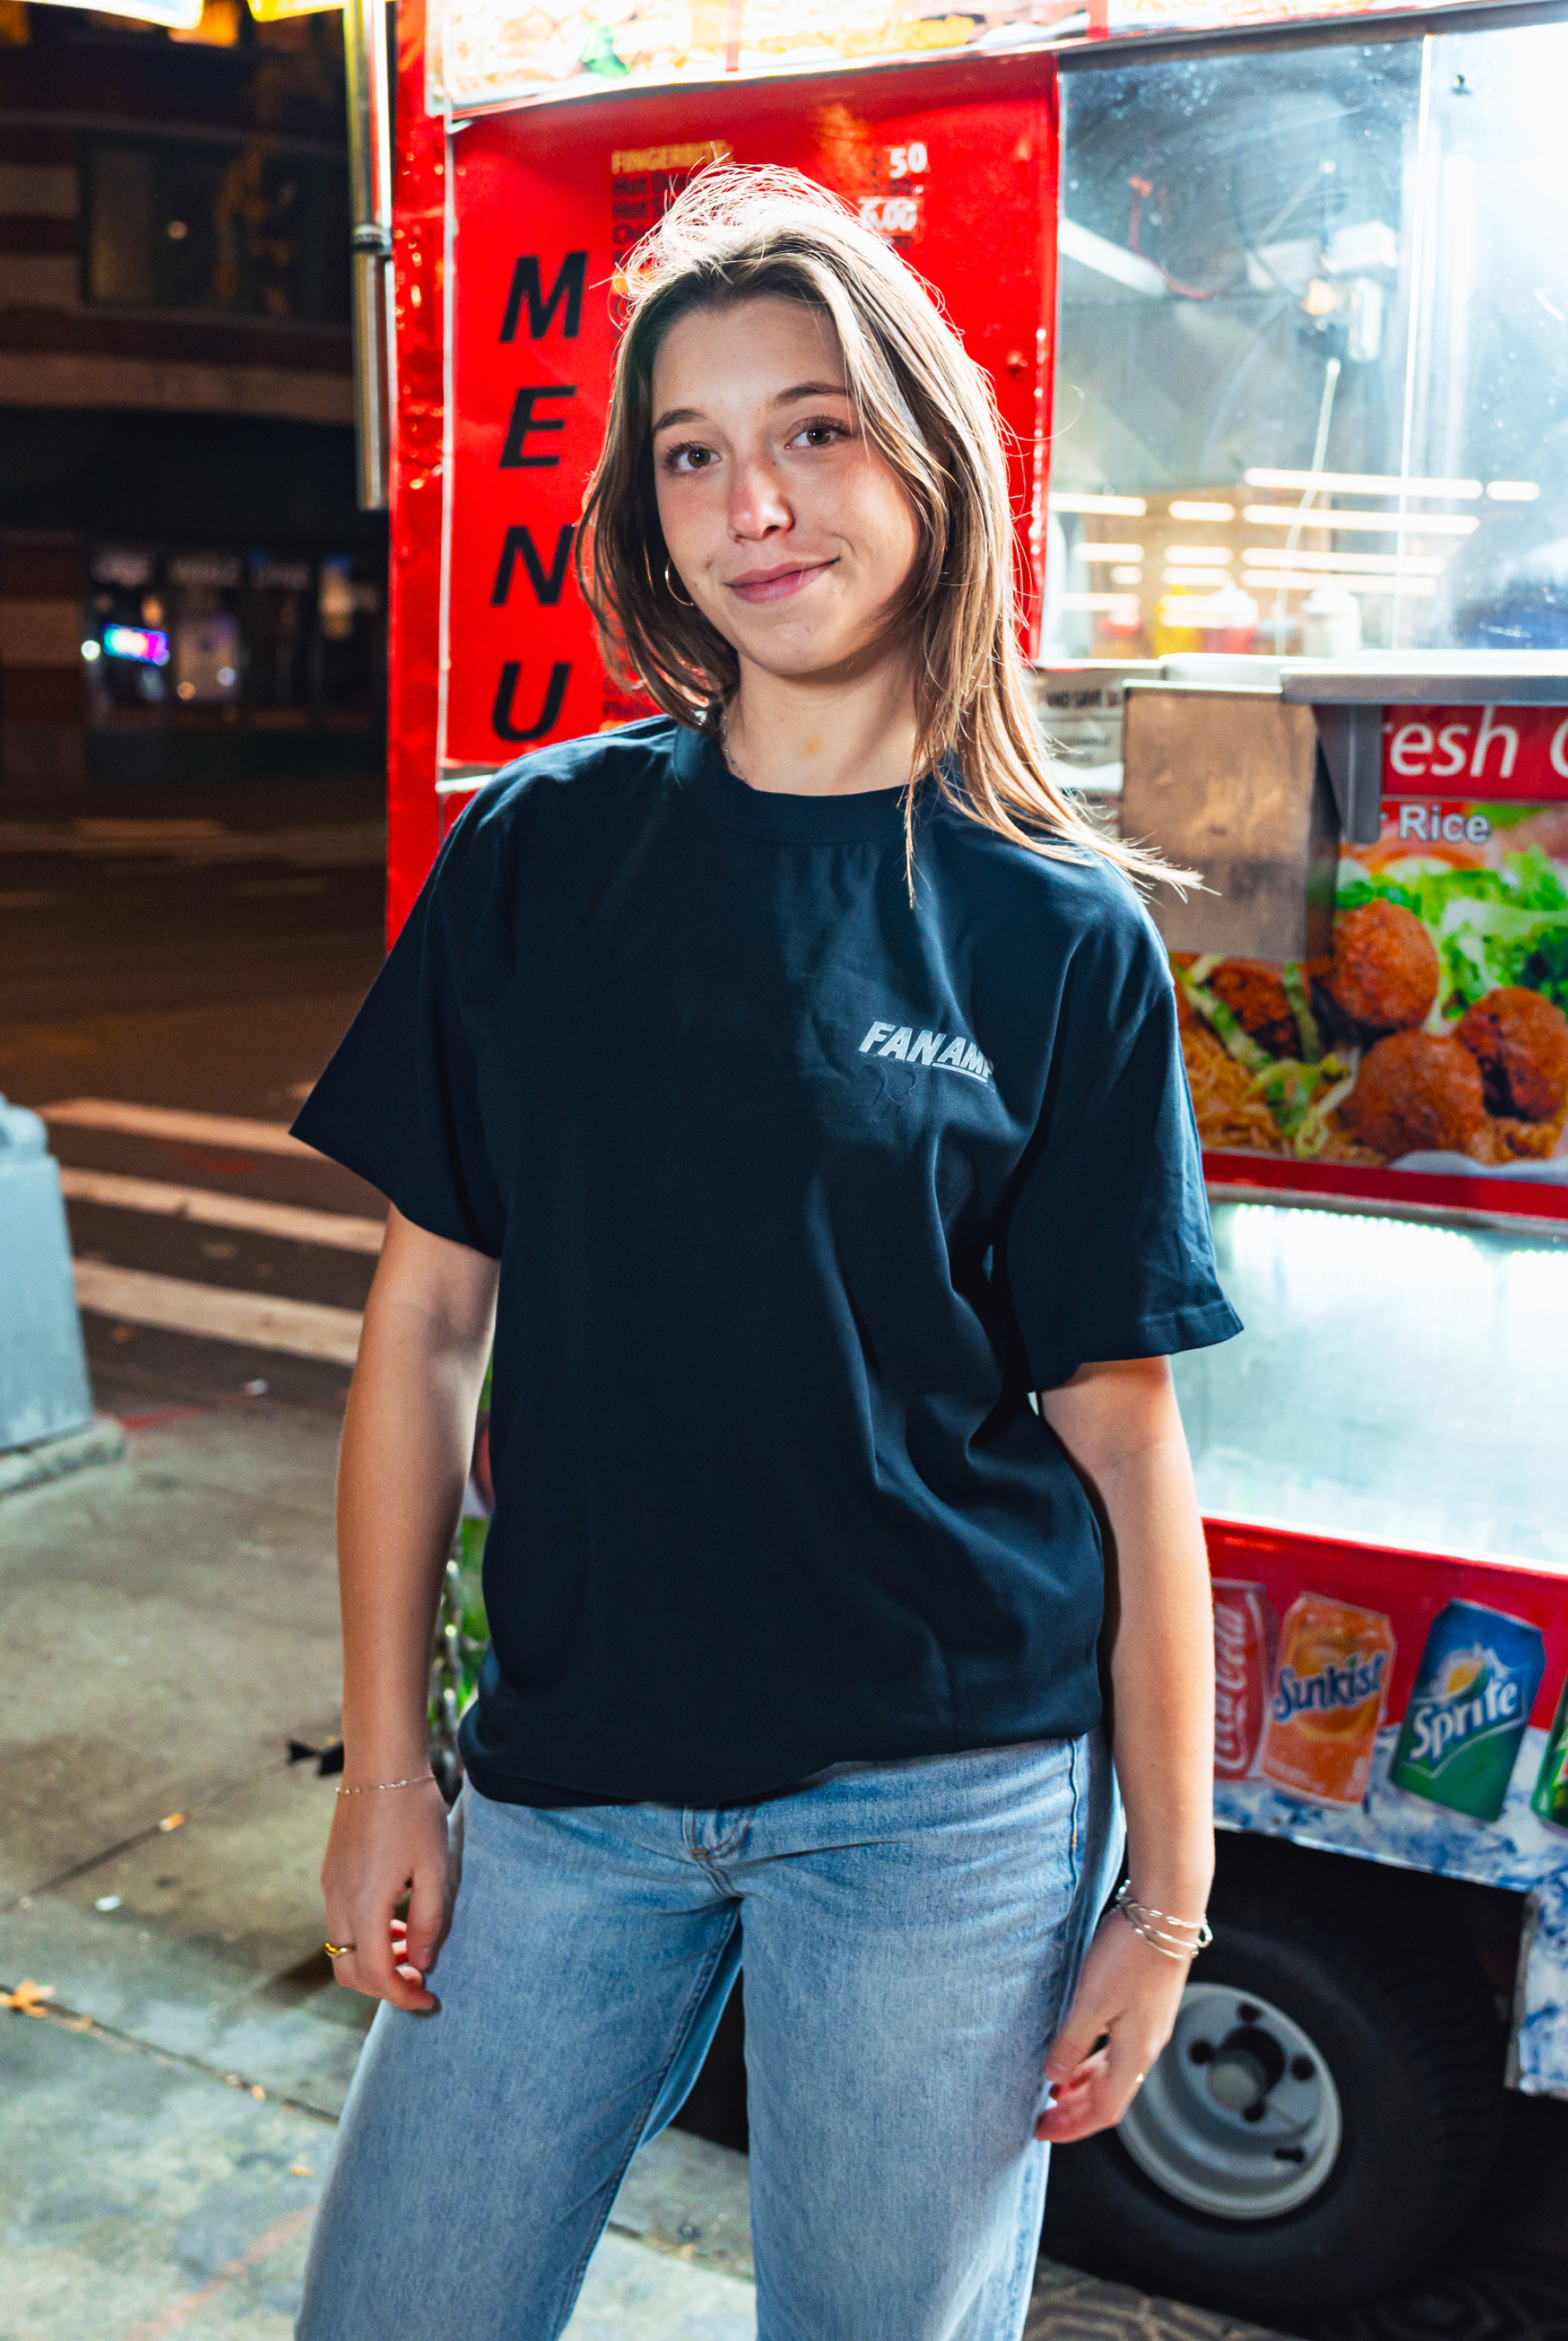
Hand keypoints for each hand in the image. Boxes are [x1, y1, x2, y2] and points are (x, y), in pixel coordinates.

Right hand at [321, 1776, 450, 2011]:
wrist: (381, 1762)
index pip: (375, 1974)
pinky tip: (396, 1918)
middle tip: (421, 1979)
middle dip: (384, 1985)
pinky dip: (365, 1936)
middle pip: (349, 1971)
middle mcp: (338, 1900)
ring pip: (342, 1948)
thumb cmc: (414, 1811)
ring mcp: (330, 1886)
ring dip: (374, 1960)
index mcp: (365, 1904)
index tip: (429, 2000)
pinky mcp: (331, 1873)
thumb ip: (429, 1921)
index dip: (402, 1996)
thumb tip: (421, 1965)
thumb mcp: (435, 1868)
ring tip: (412, 1946)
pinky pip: (342, 1922)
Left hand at [1036, 1907, 1190, 2142]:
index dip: (1072, 2126)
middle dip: (1075, 2111)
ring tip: (1053, 2088)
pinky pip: (1116, 2048)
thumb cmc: (1129, 1954)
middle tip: (1043, 2117)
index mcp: (1135, 2054)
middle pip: (1109, 2096)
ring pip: (1113, 2071)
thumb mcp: (1090, 2001)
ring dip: (1083, 2085)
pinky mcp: (1145, 2005)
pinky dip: (1093, 2059)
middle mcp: (1146, 2047)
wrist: (1166, 1911)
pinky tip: (1075, 2048)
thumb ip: (1071, 2043)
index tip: (1042, 2131)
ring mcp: (1148, 2026)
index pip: (1104, 2111)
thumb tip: (1053, 2078)